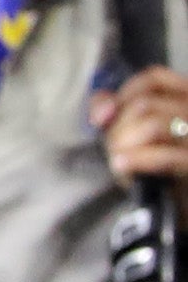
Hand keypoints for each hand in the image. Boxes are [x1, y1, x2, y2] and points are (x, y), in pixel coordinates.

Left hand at [89, 66, 187, 188]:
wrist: (181, 202)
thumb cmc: (160, 168)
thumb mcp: (137, 134)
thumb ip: (118, 111)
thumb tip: (102, 112)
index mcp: (186, 98)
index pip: (154, 79)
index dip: (123, 94)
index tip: (103, 118)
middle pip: (145, 104)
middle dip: (118, 128)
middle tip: (116, 149)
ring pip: (151, 124)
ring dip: (124, 144)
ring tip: (120, 160)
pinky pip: (165, 156)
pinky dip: (138, 159)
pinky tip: (121, 165)